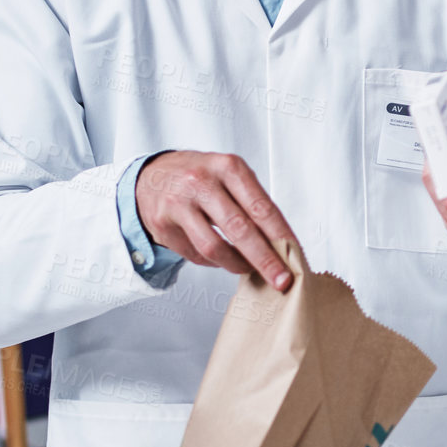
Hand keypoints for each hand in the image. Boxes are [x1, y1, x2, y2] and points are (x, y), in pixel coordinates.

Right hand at [136, 151, 295, 290]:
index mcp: (228, 167)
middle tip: (281, 280)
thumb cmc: (201, 177)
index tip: (295, 256)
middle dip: (265, 260)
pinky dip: (214, 262)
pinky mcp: (163, 224)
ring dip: (238, 265)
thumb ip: (253, 203)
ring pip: (214, 247)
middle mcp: (201, 182)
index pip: (261, 207)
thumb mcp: (229, 175)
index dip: (281, 235)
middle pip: (240, 229)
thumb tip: (281, 243)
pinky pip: (195, 254)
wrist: (152, 175)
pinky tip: (221, 258)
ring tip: (249, 269)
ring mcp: (179, 203)